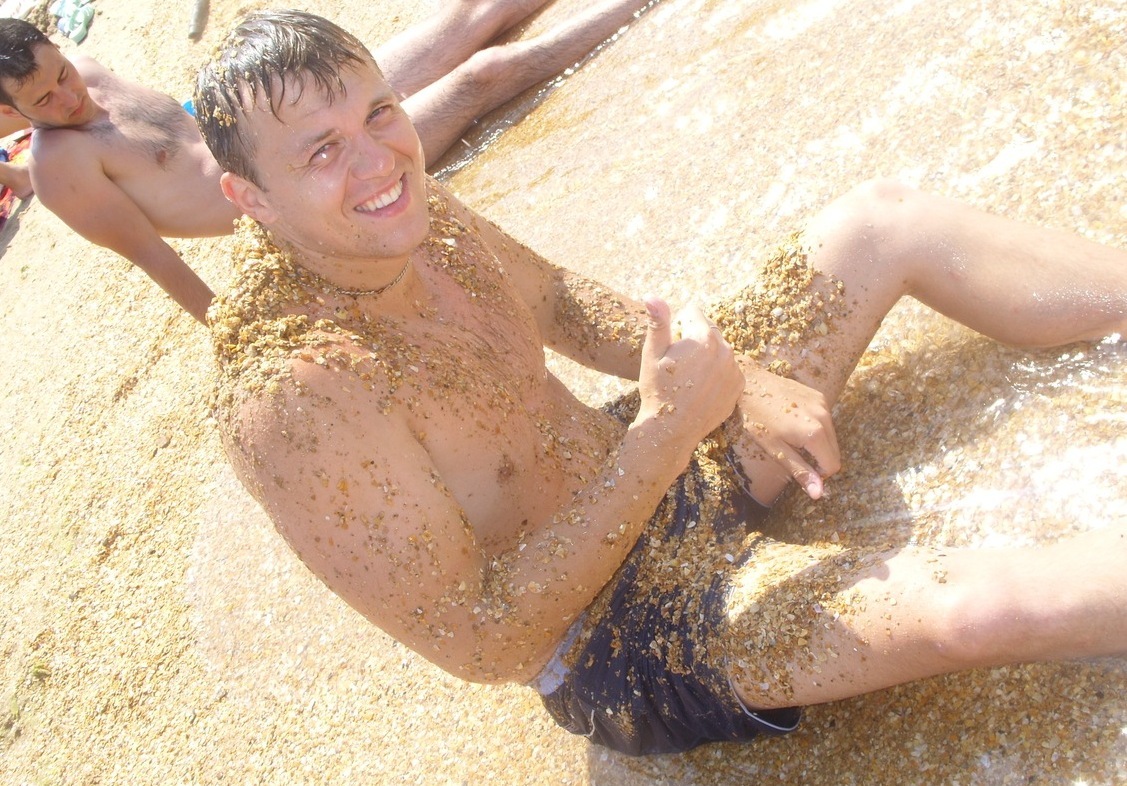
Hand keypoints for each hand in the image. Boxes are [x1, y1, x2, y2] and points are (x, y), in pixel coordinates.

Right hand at [636, 297, 744, 449]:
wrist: (671, 430)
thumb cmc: (657, 389)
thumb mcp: (652, 354)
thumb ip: (657, 322)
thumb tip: (651, 295)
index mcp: (703, 337)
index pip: (692, 312)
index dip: (677, 326)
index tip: (670, 346)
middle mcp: (725, 349)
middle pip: (707, 331)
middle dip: (693, 340)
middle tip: (677, 365)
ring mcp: (734, 369)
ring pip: (718, 350)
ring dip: (706, 356)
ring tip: (688, 379)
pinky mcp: (738, 386)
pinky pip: (727, 369)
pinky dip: (716, 374)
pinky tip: (700, 388)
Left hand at [726, 358, 839, 502]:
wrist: (749, 382)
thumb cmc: (756, 419)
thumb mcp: (775, 450)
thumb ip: (800, 471)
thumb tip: (819, 494)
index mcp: (815, 433)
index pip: (832, 466)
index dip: (818, 473)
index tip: (798, 466)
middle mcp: (825, 416)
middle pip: (834, 452)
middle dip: (819, 459)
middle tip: (793, 452)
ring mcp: (823, 403)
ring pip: (831, 436)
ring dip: (818, 443)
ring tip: (791, 436)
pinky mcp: (819, 395)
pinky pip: (825, 419)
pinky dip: (815, 426)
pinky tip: (794, 421)